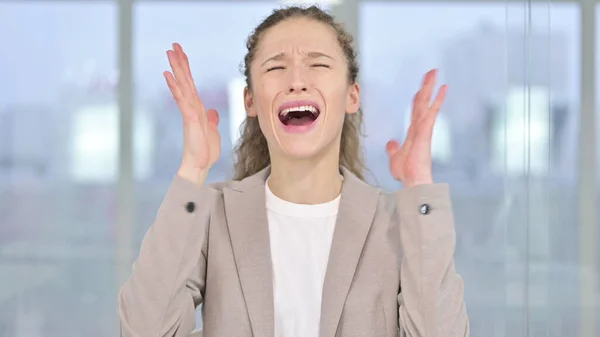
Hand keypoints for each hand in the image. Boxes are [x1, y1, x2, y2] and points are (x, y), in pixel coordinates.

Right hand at [164, 43, 220, 182]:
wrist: (201, 164)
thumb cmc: (205, 151)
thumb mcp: (213, 131)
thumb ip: (211, 120)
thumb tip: (212, 111)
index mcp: (197, 108)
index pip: (191, 84)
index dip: (187, 69)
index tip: (182, 54)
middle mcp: (191, 106)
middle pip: (185, 80)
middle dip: (179, 62)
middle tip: (173, 45)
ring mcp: (189, 111)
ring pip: (182, 85)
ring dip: (176, 69)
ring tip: (169, 53)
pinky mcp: (189, 118)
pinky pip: (182, 99)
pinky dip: (175, 86)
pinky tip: (168, 75)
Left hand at [386, 69, 446, 186]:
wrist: (412, 181)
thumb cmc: (407, 172)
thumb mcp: (394, 157)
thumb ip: (393, 148)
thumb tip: (391, 142)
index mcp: (413, 131)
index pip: (416, 109)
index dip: (419, 97)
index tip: (422, 87)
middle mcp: (420, 127)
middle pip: (423, 102)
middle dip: (427, 86)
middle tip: (432, 71)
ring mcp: (424, 128)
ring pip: (427, 103)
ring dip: (431, 87)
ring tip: (435, 73)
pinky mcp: (426, 131)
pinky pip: (432, 112)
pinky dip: (437, 100)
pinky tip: (442, 89)